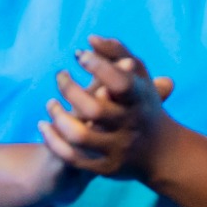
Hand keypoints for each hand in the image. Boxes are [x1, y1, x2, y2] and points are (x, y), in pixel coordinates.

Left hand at [39, 35, 175, 182]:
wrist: (162, 152)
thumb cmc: (143, 103)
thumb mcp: (139, 76)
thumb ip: (117, 53)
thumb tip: (89, 38)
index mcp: (141, 99)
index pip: (120, 82)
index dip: (98, 66)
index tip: (80, 56)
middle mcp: (132, 126)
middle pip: (94, 110)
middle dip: (70, 90)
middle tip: (60, 76)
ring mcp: (119, 149)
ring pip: (80, 136)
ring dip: (59, 118)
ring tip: (50, 103)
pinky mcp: (106, 168)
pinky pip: (72, 159)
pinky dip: (53, 142)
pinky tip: (44, 126)